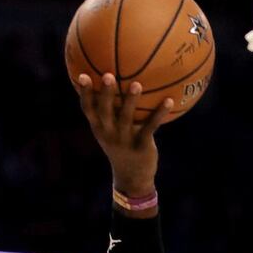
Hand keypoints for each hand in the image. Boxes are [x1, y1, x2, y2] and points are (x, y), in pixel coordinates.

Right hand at [76, 72, 172, 196]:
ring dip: (131, 101)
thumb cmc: (120, 147)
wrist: (132, 178)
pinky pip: (150, 127)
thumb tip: (110, 83)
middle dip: (105, 94)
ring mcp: (125, 140)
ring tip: (137, 84)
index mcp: (99, 128)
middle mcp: (109, 133)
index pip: (88, 109)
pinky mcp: (141, 145)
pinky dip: (159, 113)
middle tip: (108, 75)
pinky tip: (169, 101)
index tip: (83, 75)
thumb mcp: (109, 133)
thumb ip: (107, 113)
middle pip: (105, 111)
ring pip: (126, 118)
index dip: (85, 93)